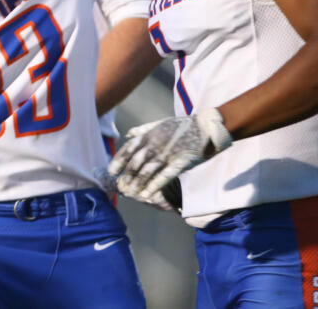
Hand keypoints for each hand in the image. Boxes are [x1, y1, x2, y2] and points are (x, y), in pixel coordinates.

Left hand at [107, 108, 231, 204]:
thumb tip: (127, 134)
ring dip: (138, 182)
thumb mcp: (160, 123)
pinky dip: (154, 185)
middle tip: (120, 186)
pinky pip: (164, 176)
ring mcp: (167, 153)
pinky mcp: (179, 162)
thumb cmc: (182, 126)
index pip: (129, 148)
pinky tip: (146, 194)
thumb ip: (143, 129)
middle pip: (136, 161)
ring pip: (148, 170)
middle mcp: (156, 143)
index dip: (119, 160)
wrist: (206, 127)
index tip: (111, 171)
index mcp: (150, 134)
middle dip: (127, 174)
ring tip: (130, 192)